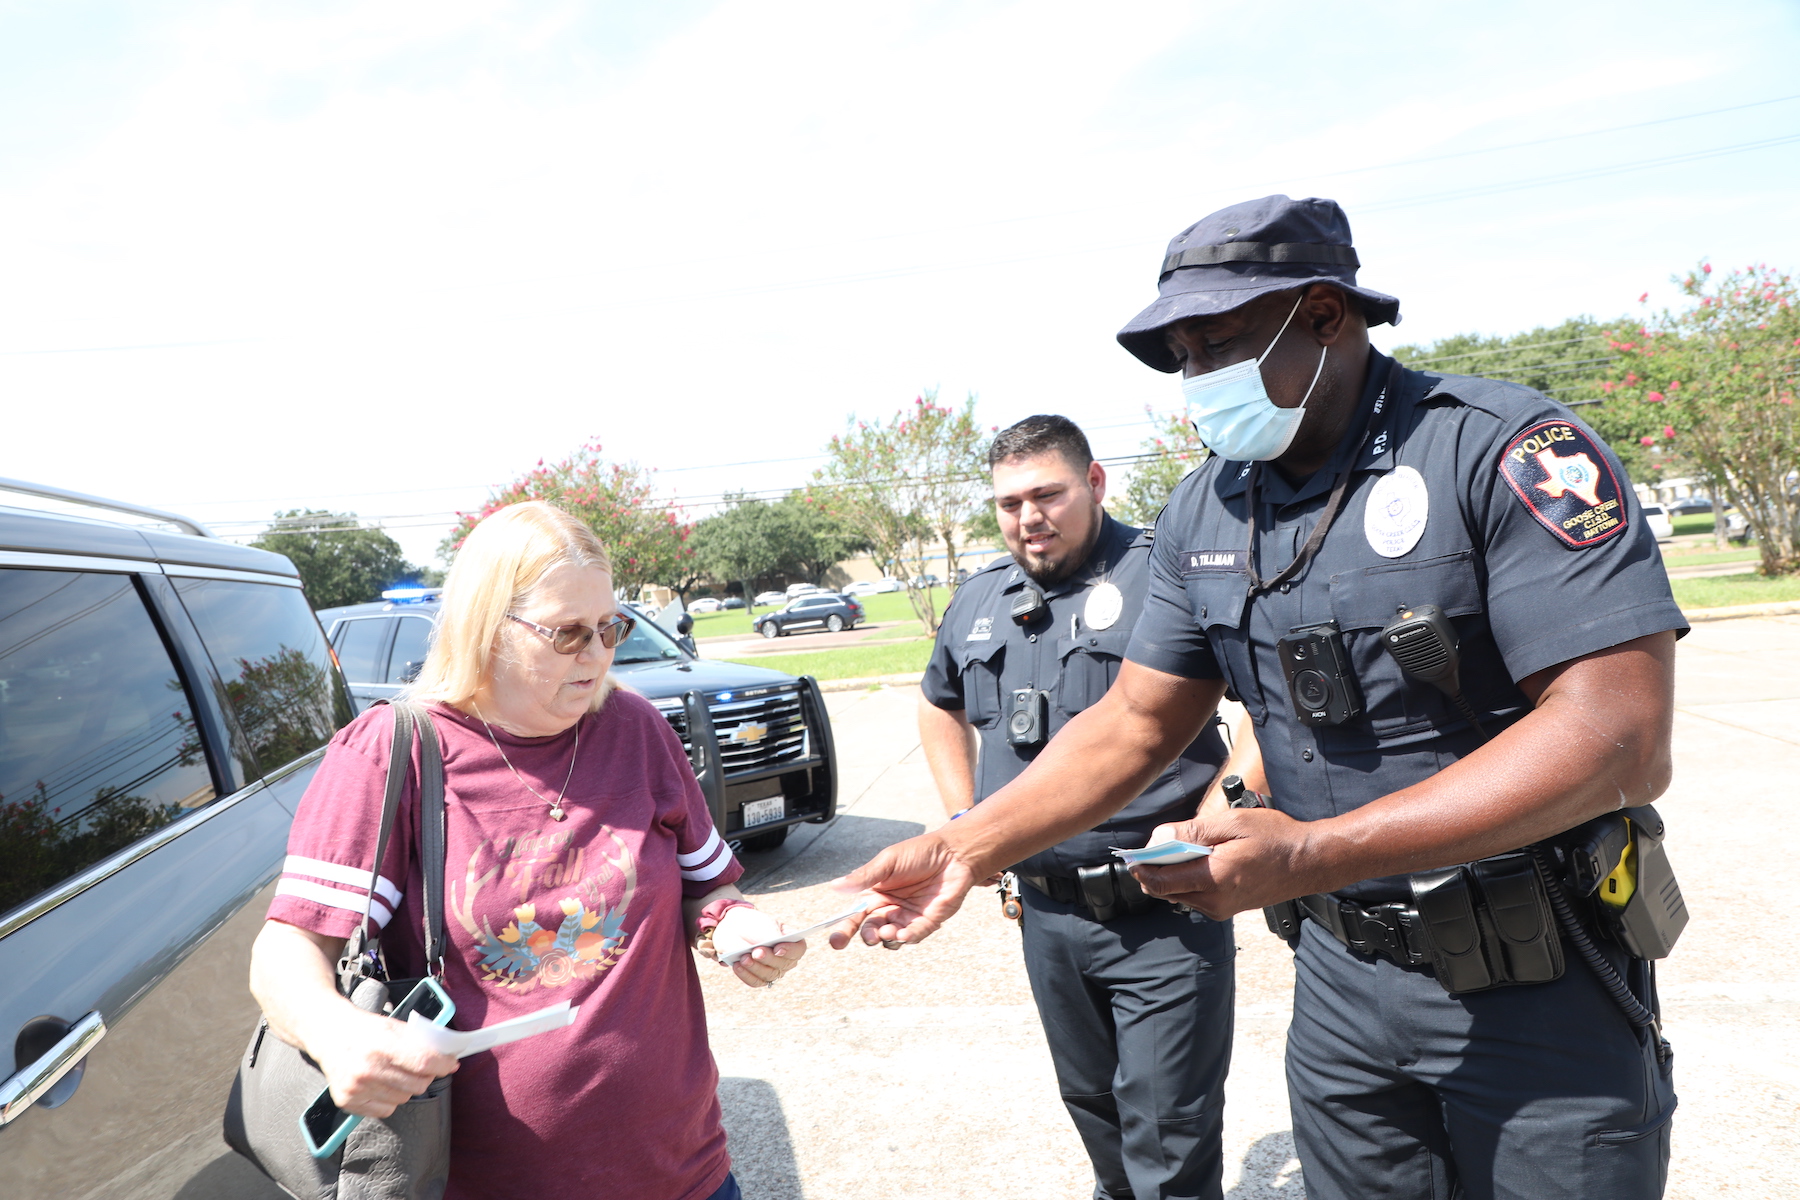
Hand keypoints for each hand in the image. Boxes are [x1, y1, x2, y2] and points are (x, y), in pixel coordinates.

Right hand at [306, 1006, 459, 1118]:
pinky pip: (386, 1110)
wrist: (329, 1034)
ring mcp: (356, 1088)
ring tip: (395, 1072)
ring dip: (407, 1088)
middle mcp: (367, 1069)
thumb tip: (449, 1059)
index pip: (424, 1062)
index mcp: (382, 1045)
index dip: (443, 1065)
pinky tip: (381, 1083)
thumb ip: (421, 1042)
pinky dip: (389, 1099)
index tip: (451, 1064)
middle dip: (426, 1076)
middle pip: (417, 1085)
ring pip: (404, 1099)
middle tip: (421, 1067)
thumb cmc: (366, 1029)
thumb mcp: (394, 1026)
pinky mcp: (347, 1101)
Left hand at [711, 905, 806, 987]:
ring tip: (744, 958)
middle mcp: (786, 959)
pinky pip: (755, 981)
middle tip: (756, 952)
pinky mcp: (759, 978)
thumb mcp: (764, 924)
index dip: (790, 950)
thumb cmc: (754, 925)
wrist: (736, 930)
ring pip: (769, 974)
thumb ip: (771, 936)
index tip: (777, 949)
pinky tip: (738, 966)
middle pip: (782, 964)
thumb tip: (775, 950)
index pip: (798, 949)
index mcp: (792, 941)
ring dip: (755, 967)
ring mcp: (773, 970)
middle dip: (768, 958)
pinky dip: (746, 974)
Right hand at [827, 832, 979, 948]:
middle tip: (870, 935)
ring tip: (888, 931)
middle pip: (871, 929)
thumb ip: (863, 877)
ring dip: (887, 937)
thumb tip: (834, 886)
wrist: (953, 854)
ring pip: (891, 936)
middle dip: (867, 936)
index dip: (844, 929)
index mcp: (875, 893)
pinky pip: (914, 935)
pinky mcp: (928, 921)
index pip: (856, 915)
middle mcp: (890, 907)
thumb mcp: (887, 861)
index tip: (836, 941)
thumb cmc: (919, 853)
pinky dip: (907, 938)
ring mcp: (908, 916)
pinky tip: (903, 934)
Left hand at [1129, 807, 1323, 919]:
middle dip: (1153, 870)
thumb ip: (1193, 831)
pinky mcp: (1226, 909)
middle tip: (1154, 845)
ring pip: (1178, 894)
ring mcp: (1220, 908)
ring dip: (1171, 874)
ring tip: (1180, 848)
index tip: (1131, 854)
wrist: (1307, 862)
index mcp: (1214, 878)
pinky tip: (1198, 860)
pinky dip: (1186, 879)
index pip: (1160, 882)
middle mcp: (1214, 900)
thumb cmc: (1274, 837)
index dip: (1141, 868)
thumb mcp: (1233, 823)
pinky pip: (1194, 896)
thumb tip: (1158, 838)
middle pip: (1165, 890)